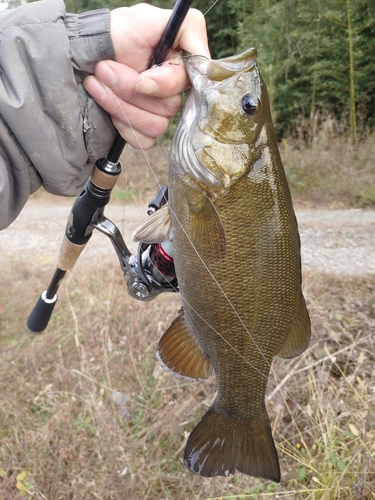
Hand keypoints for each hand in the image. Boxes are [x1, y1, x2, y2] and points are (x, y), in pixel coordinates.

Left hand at [83, 4, 208, 148]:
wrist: (84, 54)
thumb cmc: (118, 33)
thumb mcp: (152, 18)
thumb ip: (189, 28)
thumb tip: (204, 62)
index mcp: (180, 70)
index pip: (186, 87)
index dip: (163, 85)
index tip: (140, 79)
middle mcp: (171, 94)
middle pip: (167, 108)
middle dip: (128, 89)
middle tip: (105, 69)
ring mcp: (157, 115)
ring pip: (154, 126)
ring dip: (120, 104)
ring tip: (98, 81)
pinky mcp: (142, 131)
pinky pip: (143, 140)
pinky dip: (122, 125)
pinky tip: (106, 104)